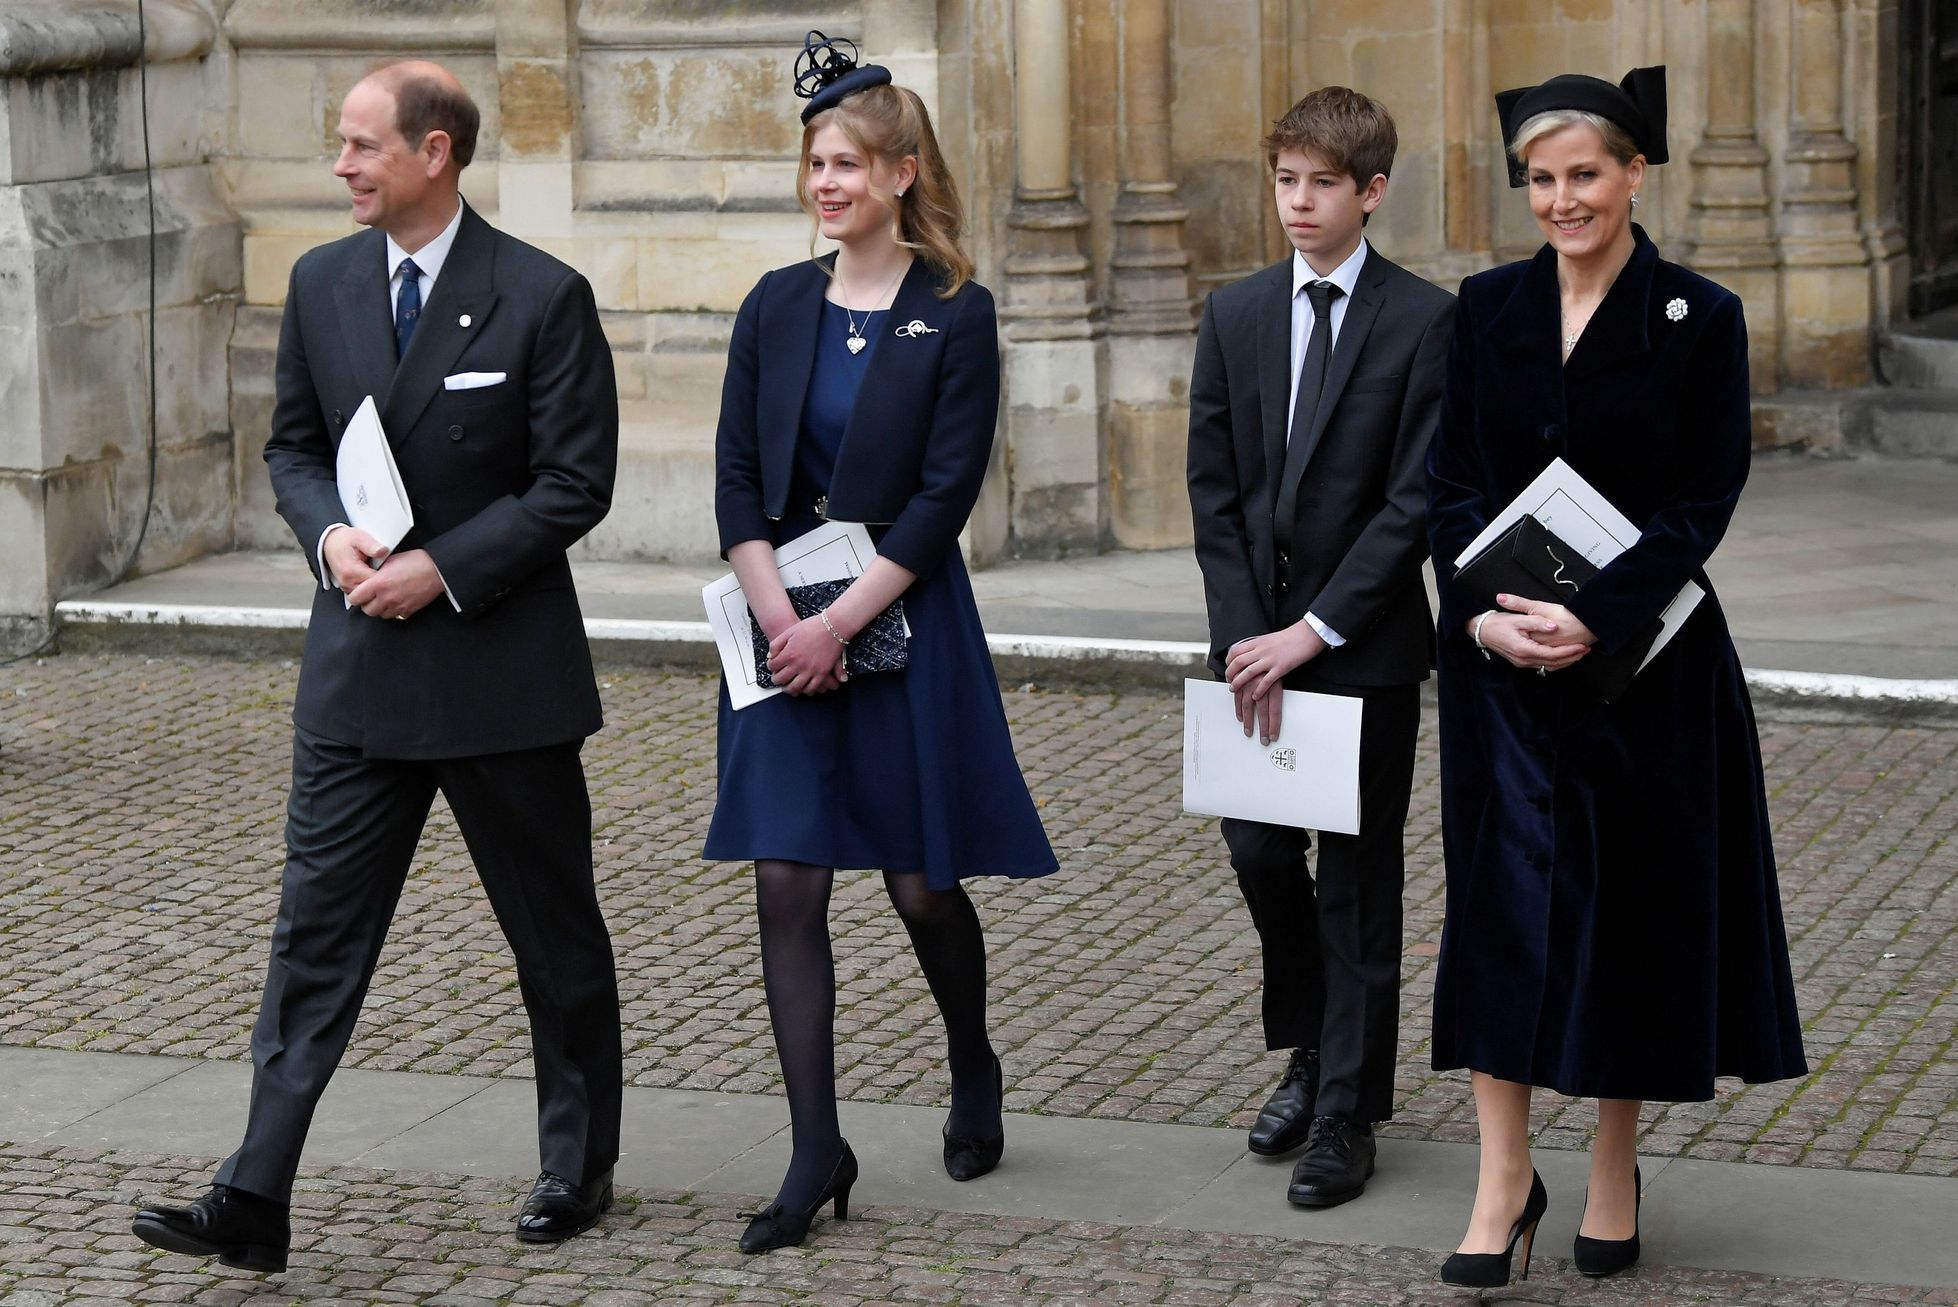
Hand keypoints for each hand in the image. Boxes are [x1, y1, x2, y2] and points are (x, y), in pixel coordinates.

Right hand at [322, 525, 390, 594]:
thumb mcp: (359, 537)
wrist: (330, 543)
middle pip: (371, 593)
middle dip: (382, 585)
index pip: (374, 583)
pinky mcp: (348, 587)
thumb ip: (371, 545)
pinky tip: (375, 577)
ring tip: (383, 575)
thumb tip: (382, 551)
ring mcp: (346, 587)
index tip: (395, 572)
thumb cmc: (344, 540)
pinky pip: (362, 593)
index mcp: (351, 571)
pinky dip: (370, 588)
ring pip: (367, 595)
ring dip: (376, 587)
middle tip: (392, 574)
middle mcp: (347, 582)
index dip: (387, 578)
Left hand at [345, 549, 445, 620]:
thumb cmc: (416, 562)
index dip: (355, 595)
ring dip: (380, 608)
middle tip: (371, 596)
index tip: (358, 592)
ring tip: (385, 598)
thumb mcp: (390, 561)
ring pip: (380, 615)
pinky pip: (395, 616)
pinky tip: (396, 601)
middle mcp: (386, 597)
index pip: (355, 598)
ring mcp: (397, 606)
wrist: (436, 570)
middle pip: (367, 610)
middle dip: (367, 603)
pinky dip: (394, 611)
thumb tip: (367, 578)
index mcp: (378, 584)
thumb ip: (375, 572)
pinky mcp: (408, 611)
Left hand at [767, 616, 844, 695]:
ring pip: (795, 688)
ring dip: (789, 689)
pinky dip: (805, 690)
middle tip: (777, 679)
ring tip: (787, 687)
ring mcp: (811, 670)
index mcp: (789, 654)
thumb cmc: (812, 627)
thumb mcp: (789, 632)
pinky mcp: (822, 673)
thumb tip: (770, 657)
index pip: (772, 666)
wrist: (833, 626)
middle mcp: (798, 664)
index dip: (770, 666)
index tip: (772, 665)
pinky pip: (812, 688)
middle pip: (781, 679)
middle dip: (776, 680)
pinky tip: (803, 687)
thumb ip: (776, 644)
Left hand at [1225, 623, 1327, 744]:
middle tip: (1229, 682)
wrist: (1307, 635)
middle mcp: (1262, 650)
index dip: (1228, 661)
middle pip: (1238, 663)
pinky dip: (1258, 690)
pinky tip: (1255, 696)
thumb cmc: (1291, 637)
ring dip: (1238, 682)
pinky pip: (1266, 681)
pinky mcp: (1281, 668)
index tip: (1228, 668)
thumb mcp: (1269, 638)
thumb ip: (1258, 645)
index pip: (1235, 651)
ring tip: (1234, 689)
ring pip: (1248, 673)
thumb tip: (1249, 652)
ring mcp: (1270, 659)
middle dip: (1230, 674)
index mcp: (1258, 642)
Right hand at [1470, 592, 1594, 672]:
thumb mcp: (1517, 618)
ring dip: (1565, 661)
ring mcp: (1522, 663)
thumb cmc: (1497, 623)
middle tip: (1586, 650)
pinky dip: (1555, 662)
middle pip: (1553, 663)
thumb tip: (1554, 627)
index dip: (1569, 651)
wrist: (1482, 630)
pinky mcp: (1521, 661)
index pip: (1552, 654)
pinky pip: (1542, 665)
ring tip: (1579, 654)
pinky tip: (1563, 657)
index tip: (1582, 646)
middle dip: (1571, 657)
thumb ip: (1537, 622)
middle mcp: (1523, 660)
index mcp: (1524, 649)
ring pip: (1548, 666)